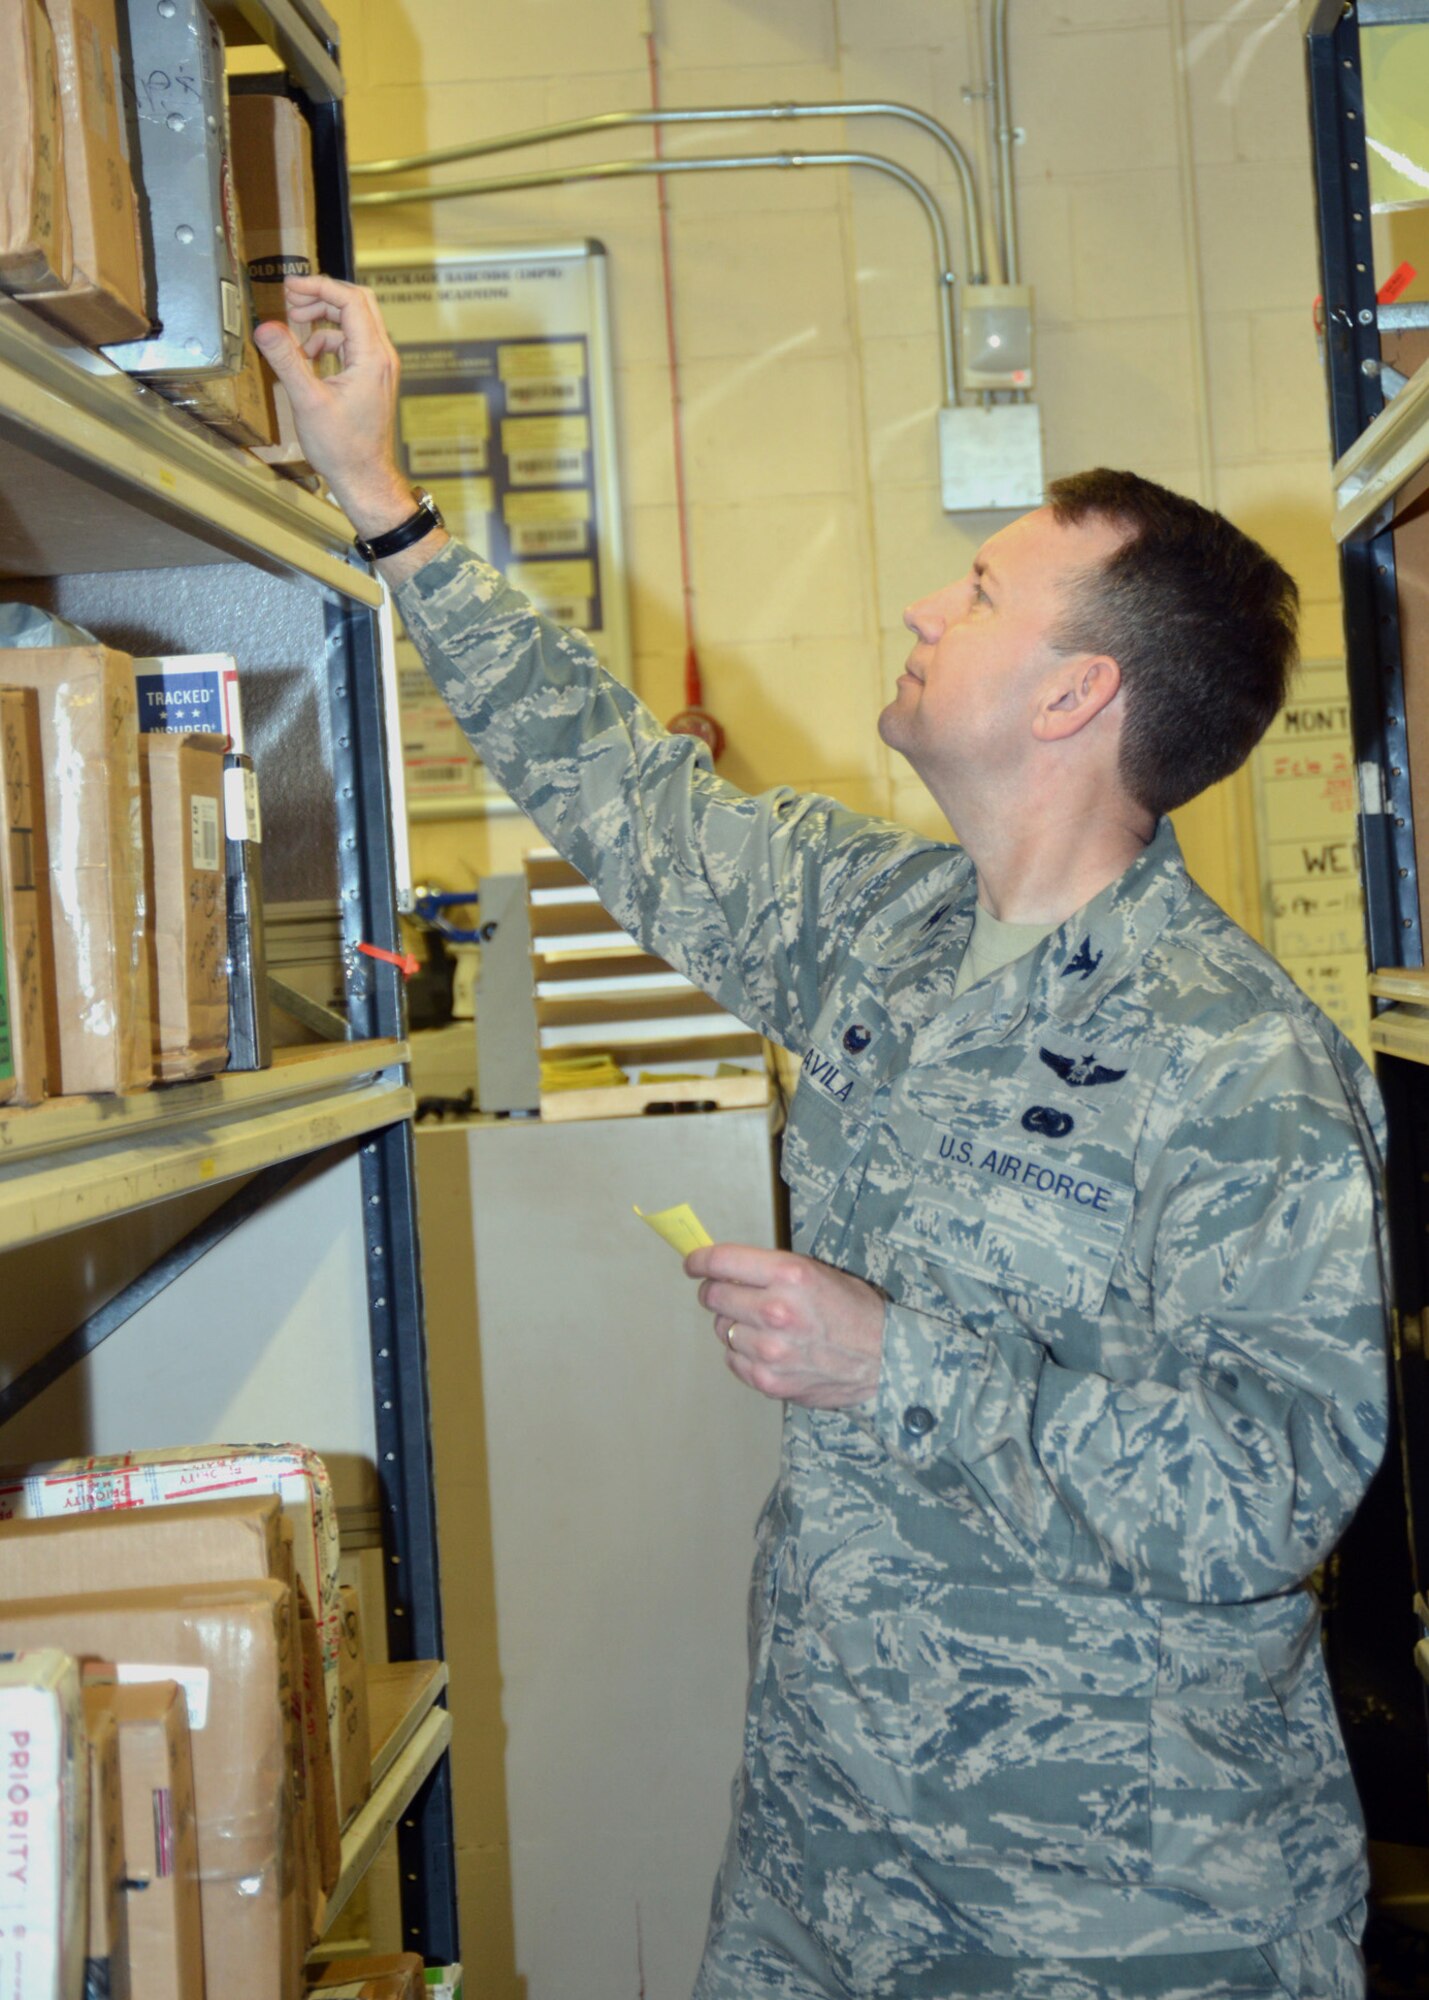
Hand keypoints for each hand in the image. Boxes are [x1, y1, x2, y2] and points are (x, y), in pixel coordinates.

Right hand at [253, 275, 412, 534]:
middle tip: (292, 301)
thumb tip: (266, 328)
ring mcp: (381, 368)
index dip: (318, 286)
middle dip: (322, 296)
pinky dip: (329, 342)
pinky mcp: (374, 378)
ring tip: (295, 331)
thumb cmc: (343, 449)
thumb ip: (287, 360)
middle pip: (357, 304)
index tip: (290, 288)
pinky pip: (352, 345)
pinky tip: (308, 358)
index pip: (350, 300)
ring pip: (355, 323)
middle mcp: (382, 357)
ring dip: (324, 320)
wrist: (364, 478)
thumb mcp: (308, 401)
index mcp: (372, 357)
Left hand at [684, 1243, 885, 1408]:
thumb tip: (724, 1270)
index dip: (699, 1261)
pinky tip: (766, 1348)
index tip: (693, 1263)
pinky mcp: (768, 1380)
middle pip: (714, 1296)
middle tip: (728, 1293)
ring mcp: (769, 1350)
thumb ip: (771, 1271)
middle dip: (716, 1291)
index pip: (721, 1262)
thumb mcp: (817, 1272)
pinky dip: (741, 1352)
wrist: (883, 1360)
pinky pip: (732, 1359)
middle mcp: (776, 1311)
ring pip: (720, 1329)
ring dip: (733, 1324)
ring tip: (762, 1326)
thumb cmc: (854, 1311)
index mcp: (789, 1275)